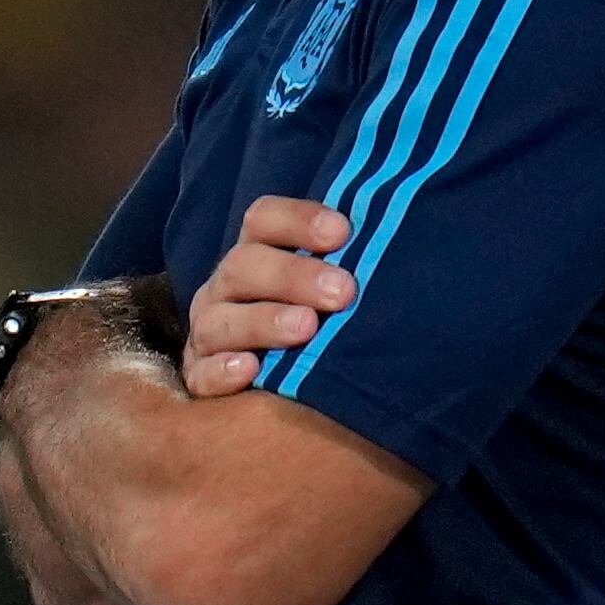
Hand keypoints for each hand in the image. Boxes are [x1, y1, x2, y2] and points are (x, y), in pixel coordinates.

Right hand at [181, 196, 357, 397]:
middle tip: (342, 291)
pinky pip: (201, 373)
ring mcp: (209, 331)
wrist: (277, 385)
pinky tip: (250, 369)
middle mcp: (226, 287)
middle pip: (245, 266)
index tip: (343, 232)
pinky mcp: (200, 376)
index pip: (264, 220)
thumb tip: (404, 249)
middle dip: (294, 276)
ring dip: (264, 321)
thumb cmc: (318, 320)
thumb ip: (349, 268)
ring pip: (221, 319)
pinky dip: (222, 370)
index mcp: (255, 253)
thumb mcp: (330, 287)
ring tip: (306, 328)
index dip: (299, 221)